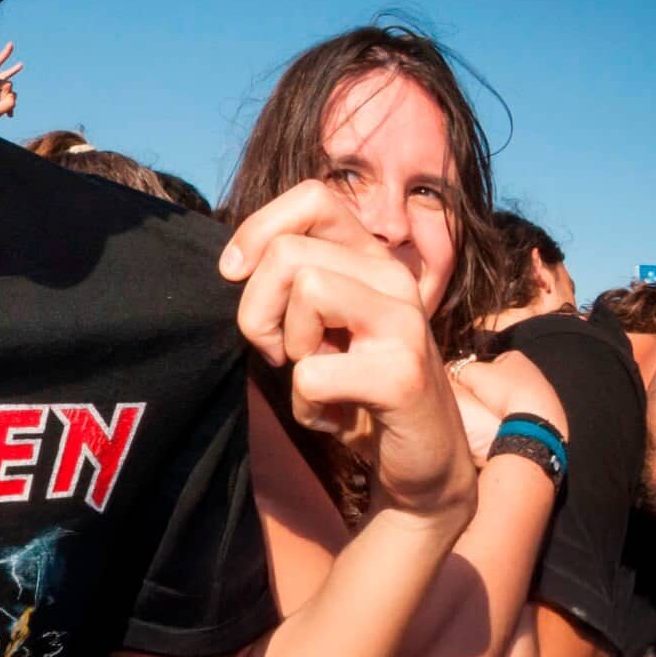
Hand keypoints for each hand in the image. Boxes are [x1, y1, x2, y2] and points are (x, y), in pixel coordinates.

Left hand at [0, 42, 22, 126]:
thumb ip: (9, 103)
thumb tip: (14, 96)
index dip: (4, 54)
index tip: (11, 44)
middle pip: (6, 82)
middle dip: (7, 97)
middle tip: (2, 108)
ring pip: (7, 88)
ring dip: (8, 102)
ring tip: (7, 115)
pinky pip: (4, 92)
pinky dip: (7, 103)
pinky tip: (10, 115)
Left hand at [222, 180, 475, 519]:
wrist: (423, 460)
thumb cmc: (356, 387)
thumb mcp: (322, 324)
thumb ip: (290, 283)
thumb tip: (232, 262)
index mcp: (372, 258)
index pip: (312, 196)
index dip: (258, 230)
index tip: (235, 273)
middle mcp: (393, 278)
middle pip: (288, 253)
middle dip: (259, 310)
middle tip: (282, 352)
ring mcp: (403, 322)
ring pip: (306, 294)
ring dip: (290, 352)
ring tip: (319, 378)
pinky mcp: (401, 374)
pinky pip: (311, 374)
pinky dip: (306, 408)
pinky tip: (335, 417)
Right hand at [451, 351, 566, 466]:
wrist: (534, 423)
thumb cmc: (504, 394)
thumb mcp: (472, 375)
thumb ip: (458, 369)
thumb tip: (450, 370)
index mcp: (515, 357)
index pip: (490, 360)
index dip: (476, 372)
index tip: (470, 385)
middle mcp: (532, 372)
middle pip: (502, 380)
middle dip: (490, 389)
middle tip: (479, 401)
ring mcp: (543, 393)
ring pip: (513, 398)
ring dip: (503, 405)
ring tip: (494, 415)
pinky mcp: (547, 413)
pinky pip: (524, 413)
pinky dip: (515, 418)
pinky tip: (509, 424)